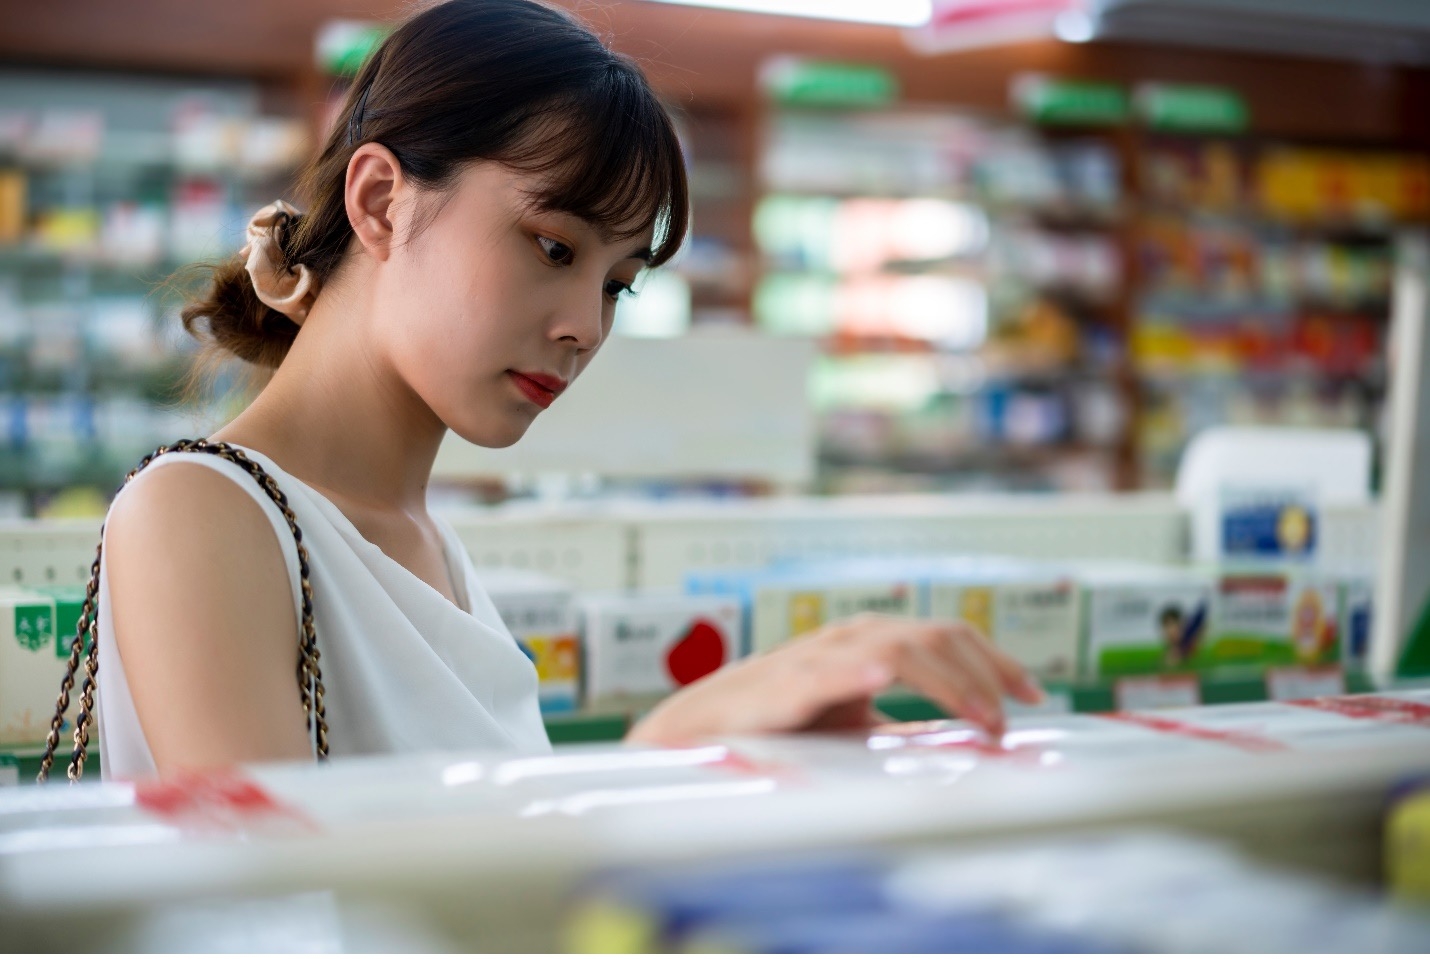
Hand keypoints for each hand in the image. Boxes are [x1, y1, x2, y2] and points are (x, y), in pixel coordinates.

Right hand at [626, 613, 1043, 746]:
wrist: (703, 730)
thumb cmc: (779, 724)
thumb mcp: (855, 726)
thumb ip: (903, 728)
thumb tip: (962, 743)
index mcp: (875, 640)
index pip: (951, 636)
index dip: (998, 660)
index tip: (1035, 694)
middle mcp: (855, 637)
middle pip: (938, 636)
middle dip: (985, 676)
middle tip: (1009, 722)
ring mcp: (822, 655)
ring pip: (900, 647)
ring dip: (949, 682)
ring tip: (981, 716)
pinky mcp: (789, 683)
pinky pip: (832, 670)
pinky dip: (861, 669)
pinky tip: (884, 676)